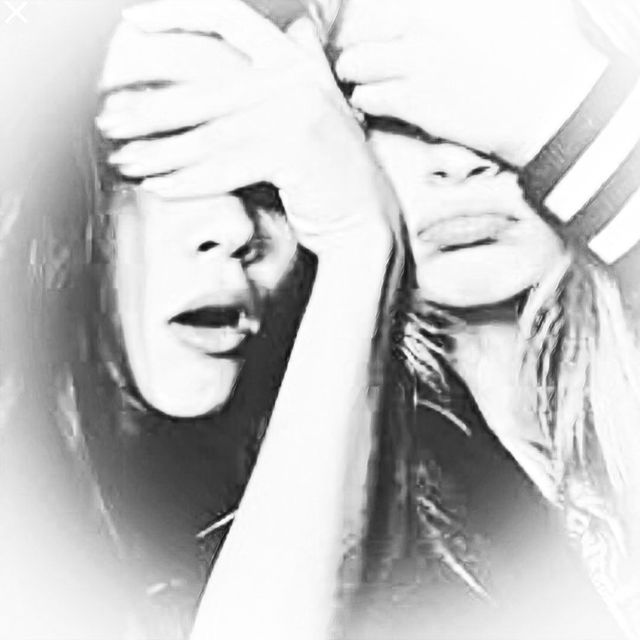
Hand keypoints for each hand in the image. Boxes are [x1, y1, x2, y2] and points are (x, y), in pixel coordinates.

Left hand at [97, 0, 396, 254]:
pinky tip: (158, 188)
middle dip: (151, 112)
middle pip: (204, 91)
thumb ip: (299, 73)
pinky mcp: (291, 151)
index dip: (180, 13)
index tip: (134, 22)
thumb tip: (295, 29)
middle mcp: (295, 81)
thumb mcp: (320, 112)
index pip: (232, 18)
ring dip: (160, 153)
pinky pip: (224, 167)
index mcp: (296, 64)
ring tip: (126, 163)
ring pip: (209, 134)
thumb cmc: (333, 175)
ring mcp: (295, 114)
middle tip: (111, 126)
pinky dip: (188, 181)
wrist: (368, 222)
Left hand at [335, 0, 606, 166]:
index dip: (378, 14)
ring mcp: (414, 65)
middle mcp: (422, 27)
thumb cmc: (544, 49)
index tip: (383, 27)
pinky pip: (367, 97)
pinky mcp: (413, 103)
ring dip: (354, 69)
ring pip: (354, 62)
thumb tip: (461, 7)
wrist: (548, 104)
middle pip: (361, 26)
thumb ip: (486, 1)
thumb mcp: (523, 1)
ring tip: (360, 76)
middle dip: (357, 40)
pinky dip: (364, 98)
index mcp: (441, 3)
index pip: (383, 2)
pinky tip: (373, 99)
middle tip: (362, 52)